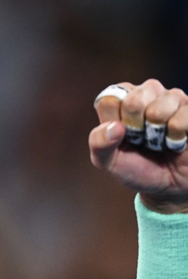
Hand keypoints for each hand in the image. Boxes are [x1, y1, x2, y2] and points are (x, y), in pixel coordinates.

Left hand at [90, 79, 187, 211]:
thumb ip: (99, 143)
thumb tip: (115, 127)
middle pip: (133, 102)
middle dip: (135, 129)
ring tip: (160, 141)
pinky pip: (181, 120)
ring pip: (158, 110)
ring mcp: (172, 97)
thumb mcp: (107, 161)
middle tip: (142, 140)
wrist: (167, 185)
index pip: (108, 101)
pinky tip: (177, 141)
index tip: (121, 137)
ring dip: (157, 135)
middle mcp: (146, 92)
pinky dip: (176, 139)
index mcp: (121, 100)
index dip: (114, 124)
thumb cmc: (136, 167)